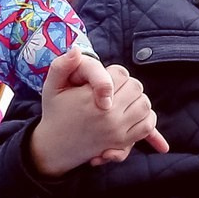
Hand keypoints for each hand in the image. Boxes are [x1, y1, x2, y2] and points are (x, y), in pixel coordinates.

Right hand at [28, 51, 165, 176]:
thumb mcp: (51, 87)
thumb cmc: (54, 113)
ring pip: (144, 104)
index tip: (105, 79)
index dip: (114, 73)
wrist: (54, 147)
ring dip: (138, 99)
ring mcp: (117, 130)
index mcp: (90, 99)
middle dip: (127, 85)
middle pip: (136, 87)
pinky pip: (147, 126)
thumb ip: (62, 65)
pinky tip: (133, 113)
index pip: (120, 73)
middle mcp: (107, 115)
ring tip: (124, 99)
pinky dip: (146, 117)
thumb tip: (76, 50)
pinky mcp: (122, 142)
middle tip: (115, 89)